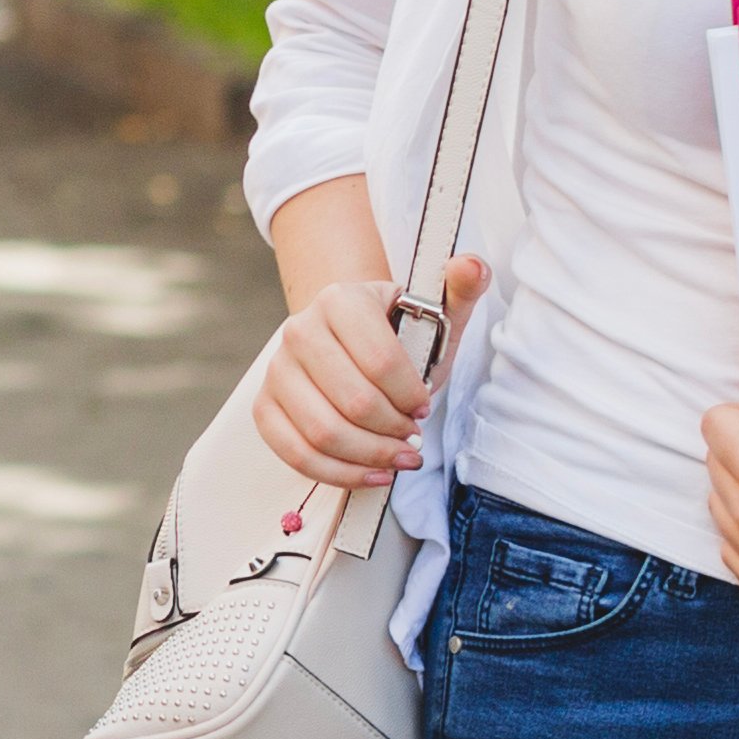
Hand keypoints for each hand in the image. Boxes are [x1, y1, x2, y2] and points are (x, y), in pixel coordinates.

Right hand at [253, 260, 479, 493]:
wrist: (350, 341)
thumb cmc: (398, 334)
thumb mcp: (434, 312)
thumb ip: (460, 289)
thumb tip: (472, 265)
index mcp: (340, 299)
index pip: (380, 361)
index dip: (410, 394)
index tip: (424, 406)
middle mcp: (300, 329)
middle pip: (354, 402)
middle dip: (394, 430)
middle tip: (413, 437)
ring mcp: (277, 369)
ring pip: (324, 433)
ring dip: (371, 456)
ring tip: (399, 457)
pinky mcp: (265, 405)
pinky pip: (296, 453)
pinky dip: (339, 474)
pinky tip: (372, 474)